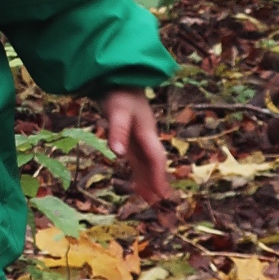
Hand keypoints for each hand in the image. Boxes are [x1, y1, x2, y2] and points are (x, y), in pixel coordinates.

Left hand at [102, 90, 170, 204]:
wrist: (118, 76)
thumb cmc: (118, 92)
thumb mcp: (117, 111)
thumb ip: (118, 131)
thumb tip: (119, 154)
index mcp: (147, 132)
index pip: (155, 158)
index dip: (158, 176)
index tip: (161, 194)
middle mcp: (146, 136)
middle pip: (153, 162)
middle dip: (155, 181)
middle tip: (156, 203)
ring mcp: (139, 135)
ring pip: (146, 161)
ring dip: (147, 178)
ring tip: (147, 199)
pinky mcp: (130, 134)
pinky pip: (137, 157)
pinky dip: (138, 170)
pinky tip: (136, 181)